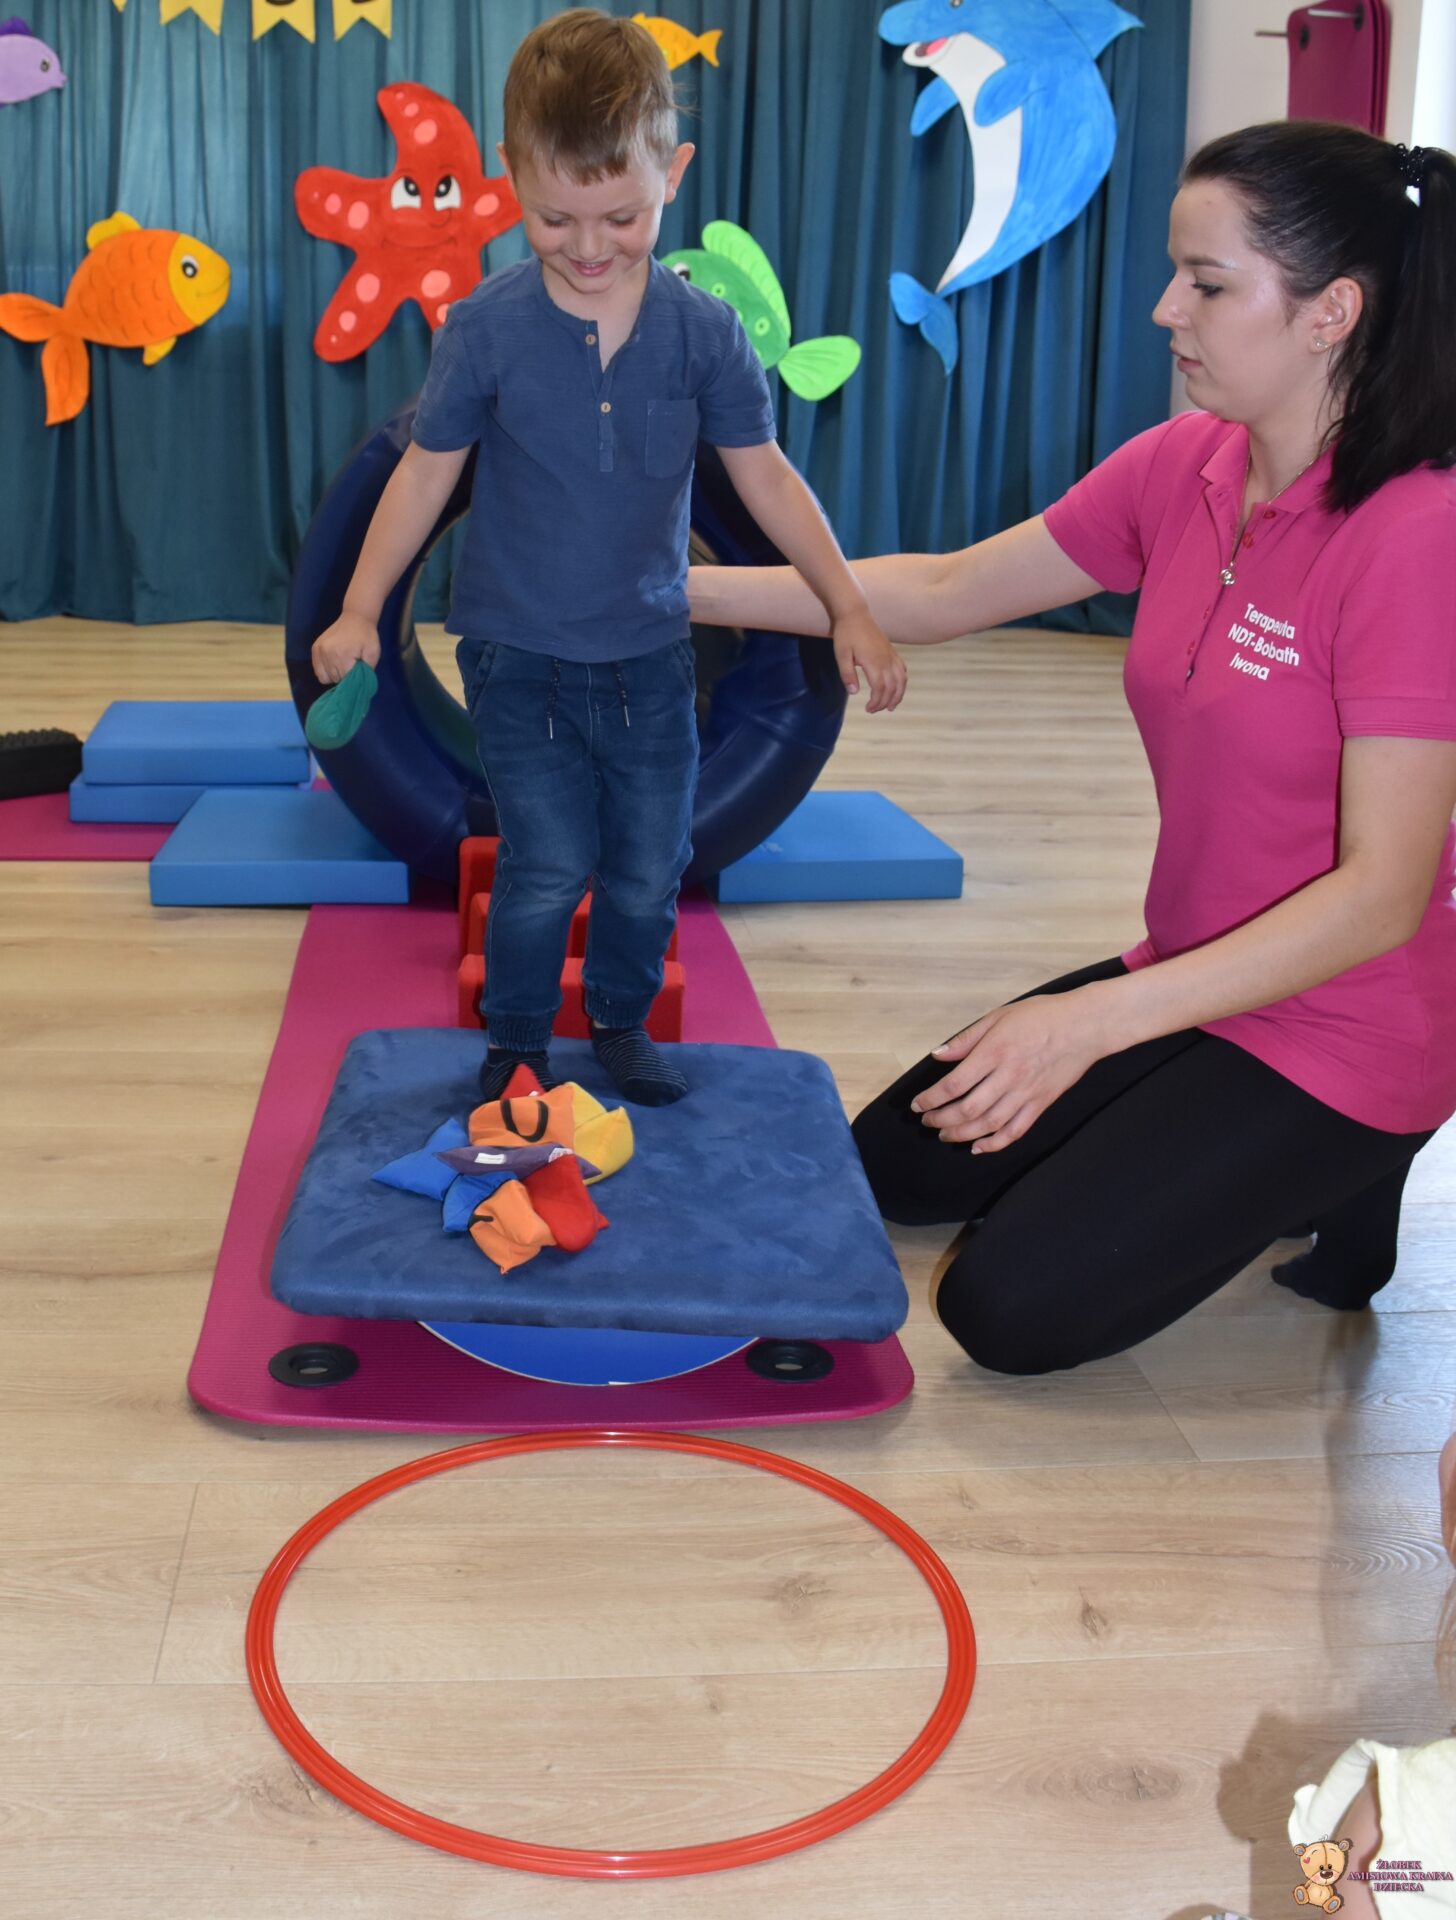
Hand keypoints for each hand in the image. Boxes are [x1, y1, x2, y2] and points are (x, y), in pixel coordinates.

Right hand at [312, 609, 380, 686]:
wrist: (355, 618)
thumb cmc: (366, 636)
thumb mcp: (373, 654)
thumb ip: (366, 671)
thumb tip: (358, 686)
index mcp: (343, 655)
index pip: (344, 680)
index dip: (352, 679)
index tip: (357, 672)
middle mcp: (328, 653)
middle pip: (334, 679)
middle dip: (343, 677)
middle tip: (350, 667)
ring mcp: (319, 650)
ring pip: (324, 677)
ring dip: (333, 675)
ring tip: (342, 665)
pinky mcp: (315, 649)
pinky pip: (317, 670)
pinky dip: (325, 671)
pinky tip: (333, 664)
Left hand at [831, 606, 906, 713]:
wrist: (855, 614)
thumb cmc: (846, 634)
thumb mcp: (841, 655)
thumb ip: (847, 674)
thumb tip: (854, 692)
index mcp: (874, 662)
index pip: (880, 689)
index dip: (876, 702)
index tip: (868, 709)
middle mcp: (886, 660)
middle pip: (892, 687)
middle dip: (885, 702)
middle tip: (875, 710)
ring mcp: (891, 655)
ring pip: (901, 679)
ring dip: (898, 695)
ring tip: (891, 706)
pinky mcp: (891, 651)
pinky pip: (902, 669)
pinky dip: (902, 681)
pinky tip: (897, 687)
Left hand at [909, 991, 1108, 1150]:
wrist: (1085, 1025)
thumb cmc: (1042, 1016)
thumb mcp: (998, 1017)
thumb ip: (966, 1039)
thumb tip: (937, 1055)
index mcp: (994, 1053)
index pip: (953, 1085)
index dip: (931, 1099)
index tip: (917, 1104)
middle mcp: (1008, 1076)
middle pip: (967, 1109)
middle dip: (941, 1120)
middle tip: (928, 1121)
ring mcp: (1026, 1093)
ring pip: (988, 1124)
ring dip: (962, 1134)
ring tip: (945, 1135)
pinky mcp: (1041, 1103)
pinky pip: (1015, 1131)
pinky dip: (995, 1143)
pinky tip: (978, 1146)